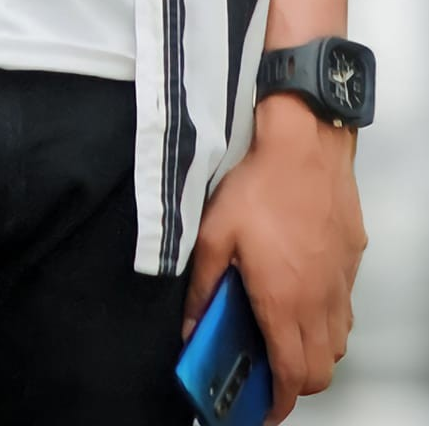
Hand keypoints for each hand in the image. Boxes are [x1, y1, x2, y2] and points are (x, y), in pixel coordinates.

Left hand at [183, 95, 365, 424]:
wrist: (305, 144)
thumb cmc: (260, 184)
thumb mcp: (214, 234)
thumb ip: (203, 286)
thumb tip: (193, 325)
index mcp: (285, 301)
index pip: (291, 376)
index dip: (277, 403)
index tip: (263, 408)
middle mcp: (319, 300)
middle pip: (319, 370)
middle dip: (295, 383)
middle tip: (268, 374)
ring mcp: (340, 282)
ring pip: (336, 342)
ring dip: (313, 352)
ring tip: (282, 335)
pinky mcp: (350, 260)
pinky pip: (344, 308)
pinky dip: (327, 320)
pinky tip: (302, 296)